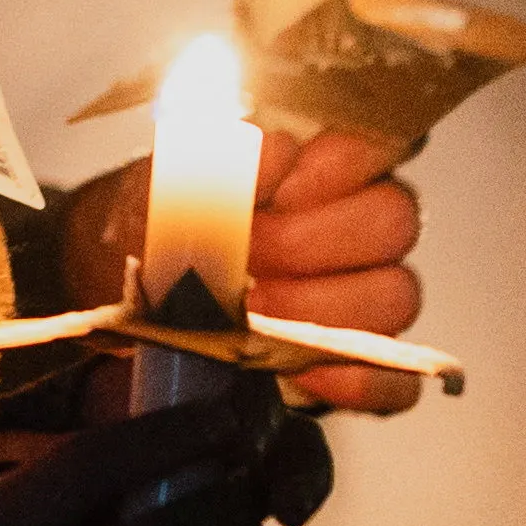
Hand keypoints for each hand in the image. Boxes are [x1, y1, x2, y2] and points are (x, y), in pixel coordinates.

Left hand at [62, 129, 428, 412]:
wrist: (128, 297)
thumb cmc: (158, 231)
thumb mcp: (162, 190)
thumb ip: (214, 168)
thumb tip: (268, 157)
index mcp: (322, 170)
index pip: (375, 145)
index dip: (342, 163)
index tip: (282, 189)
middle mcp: (358, 229)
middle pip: (394, 219)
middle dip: (315, 240)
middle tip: (252, 256)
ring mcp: (367, 301)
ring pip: (397, 294)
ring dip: (325, 307)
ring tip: (257, 313)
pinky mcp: (361, 367)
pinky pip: (395, 380)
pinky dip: (355, 380)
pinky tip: (302, 372)